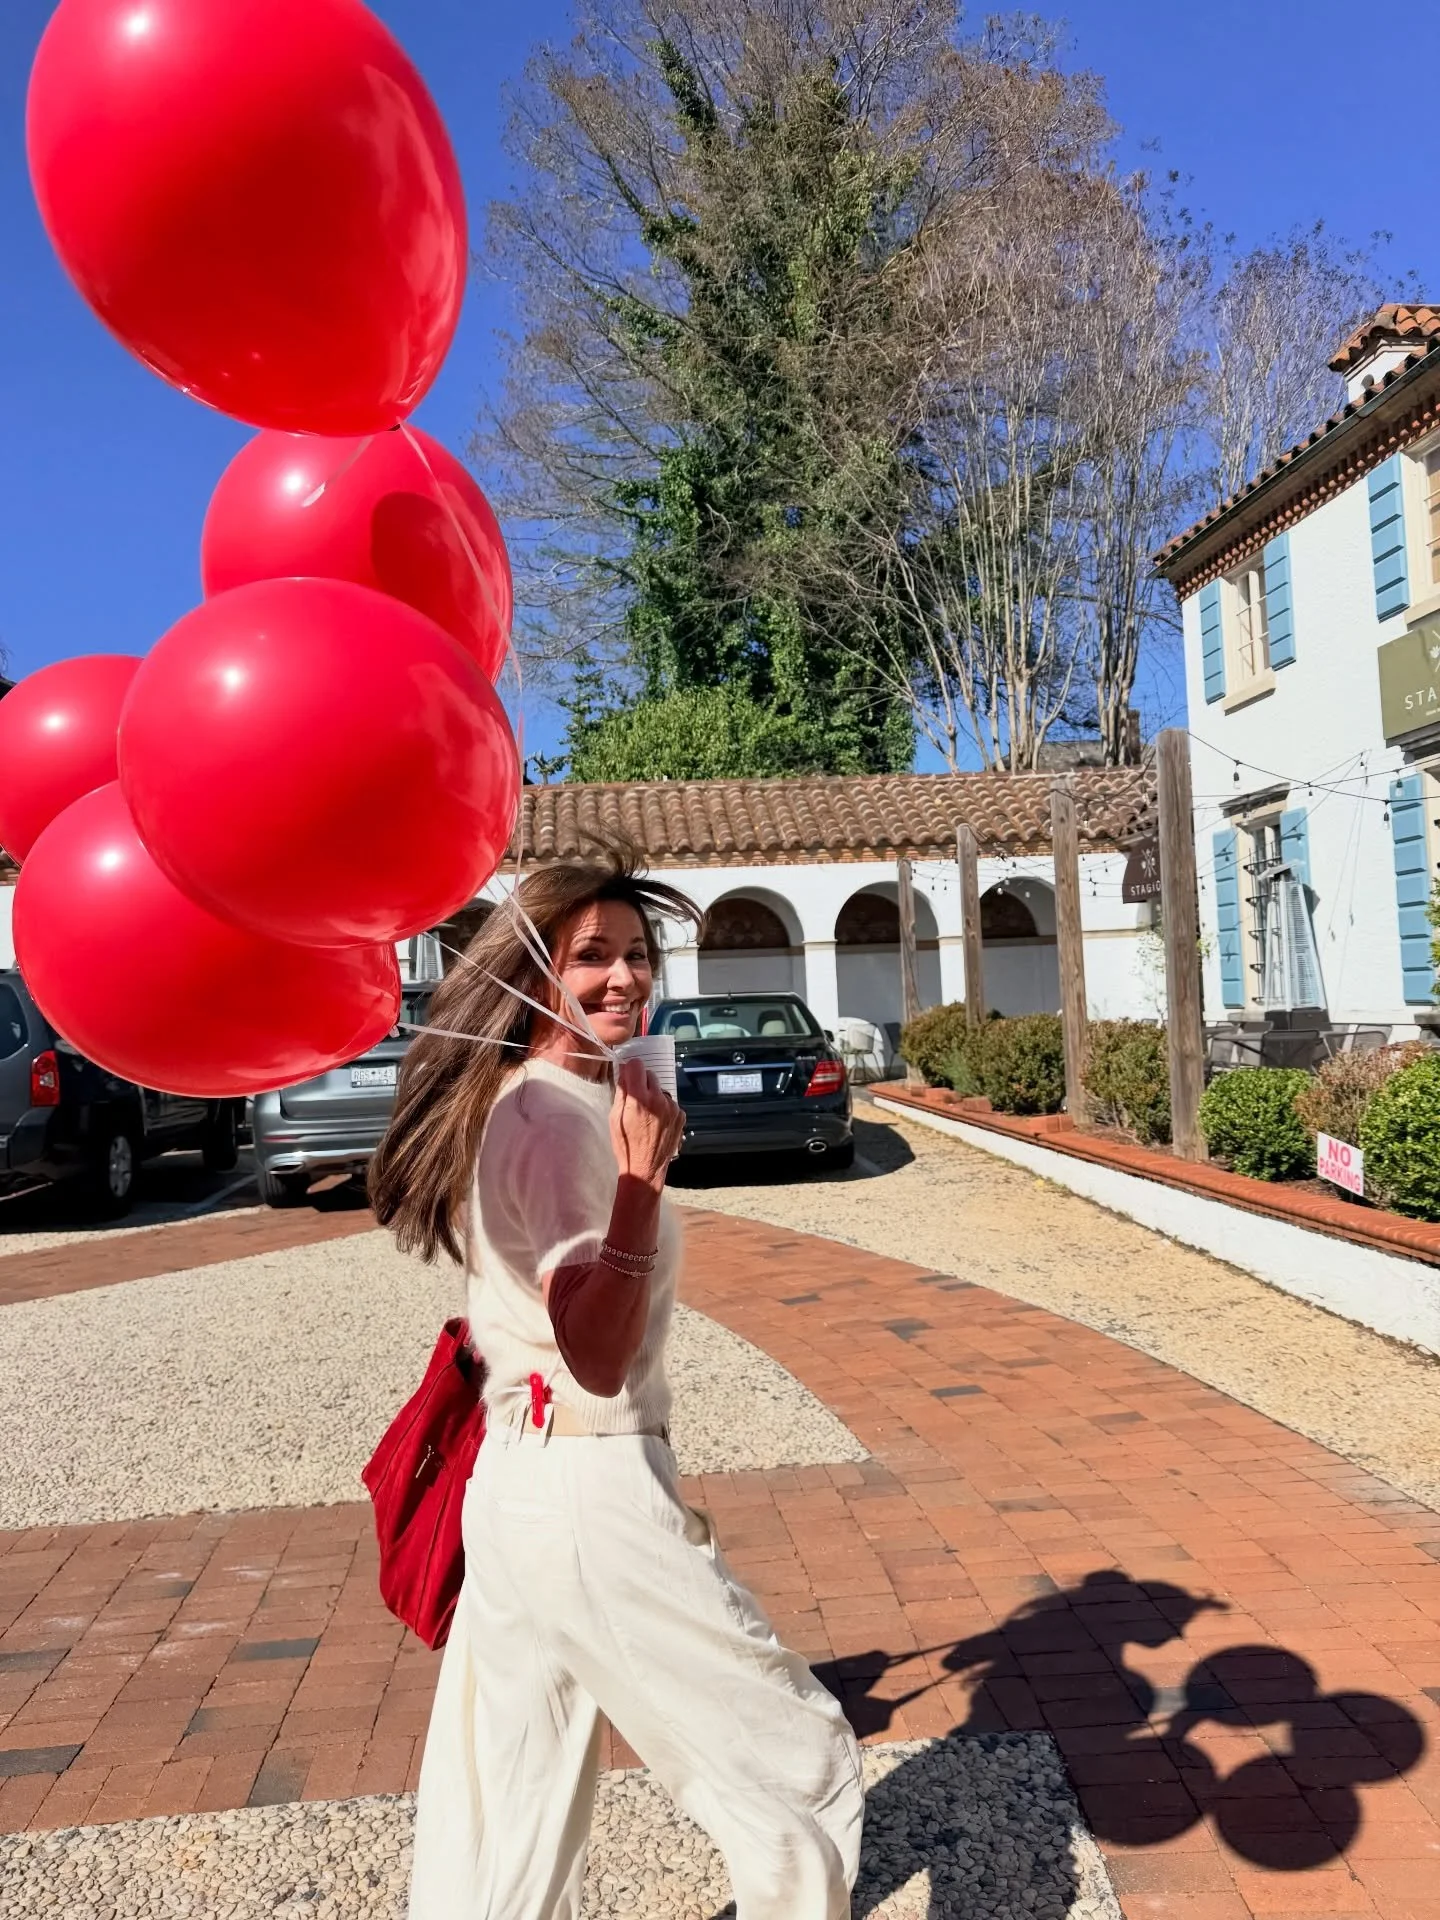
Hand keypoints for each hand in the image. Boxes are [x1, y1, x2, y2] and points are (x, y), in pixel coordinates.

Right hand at [610, 1059, 683, 1188]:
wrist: (645, 1168)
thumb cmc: (626, 1145)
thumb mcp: (614, 1118)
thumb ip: (621, 1092)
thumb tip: (624, 1074)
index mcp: (639, 1099)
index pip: (637, 1065)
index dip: (630, 1069)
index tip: (628, 1076)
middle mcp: (658, 1100)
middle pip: (650, 1075)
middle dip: (642, 1082)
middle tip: (635, 1098)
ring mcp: (672, 1108)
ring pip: (661, 1089)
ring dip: (653, 1095)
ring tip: (647, 1115)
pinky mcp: (680, 1115)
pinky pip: (670, 1102)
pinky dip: (663, 1108)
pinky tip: (656, 1122)